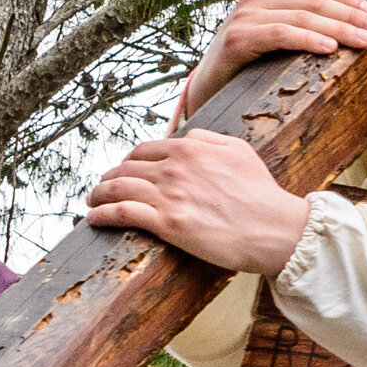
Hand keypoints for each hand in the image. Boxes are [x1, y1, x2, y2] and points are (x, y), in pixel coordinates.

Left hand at [87, 130, 308, 273]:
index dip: (128, 161)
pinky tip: (93, 218)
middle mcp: (174, 168)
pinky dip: (102, 214)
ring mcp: (169, 196)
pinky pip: (122, 213)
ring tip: (91, 204)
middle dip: (108, 178)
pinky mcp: (167, 224)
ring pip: (118, 188)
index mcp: (190, 148)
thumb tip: (184, 137)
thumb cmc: (261, 193)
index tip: (122, 171)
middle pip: (125, 168)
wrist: (275, 229)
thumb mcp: (239, 150)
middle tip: (101, 189)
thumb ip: (207, 138)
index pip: (144, 150)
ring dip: (98, 195)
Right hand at [176, 0, 366, 116]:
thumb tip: (354, 22)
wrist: (208, 86)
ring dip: (338, 29)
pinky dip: (309, 40)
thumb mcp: (276, 33)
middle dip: (350, 15)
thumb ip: (302, 21)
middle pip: (313, 1)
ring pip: (302, 17)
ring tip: (364, 41)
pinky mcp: (238, 38)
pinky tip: (331, 49)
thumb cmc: (250, 61)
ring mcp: (245, 15)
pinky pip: (282, 35)